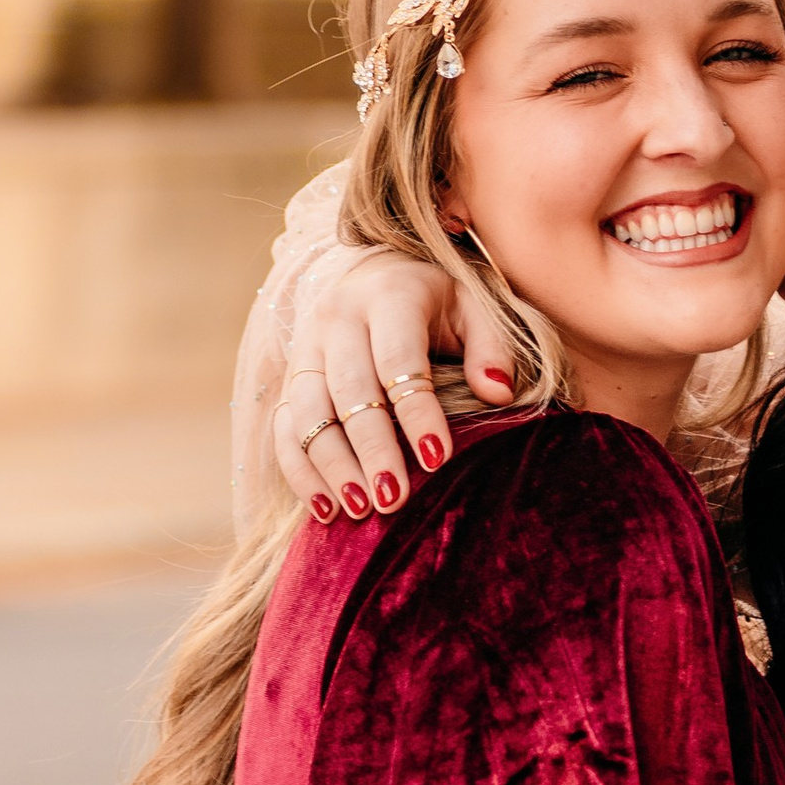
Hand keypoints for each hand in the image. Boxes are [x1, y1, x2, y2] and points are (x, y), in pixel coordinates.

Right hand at [274, 250, 521, 521]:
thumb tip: (498, 392)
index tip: (438, 459)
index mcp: (388, 295)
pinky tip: (327, 508)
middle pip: (349, 390)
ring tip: (360, 509)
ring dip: (332, 465)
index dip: (417, 412)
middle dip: (371, 448)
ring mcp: (307, 348)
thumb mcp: (475, 306)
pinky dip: (301, 470)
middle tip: (393, 499)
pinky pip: (285, 427)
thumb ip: (491, 346)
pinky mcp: (291, 378)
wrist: (376, 275)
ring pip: (308, 412)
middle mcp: (337, 318)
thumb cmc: (438, 301)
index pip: (398, 359)